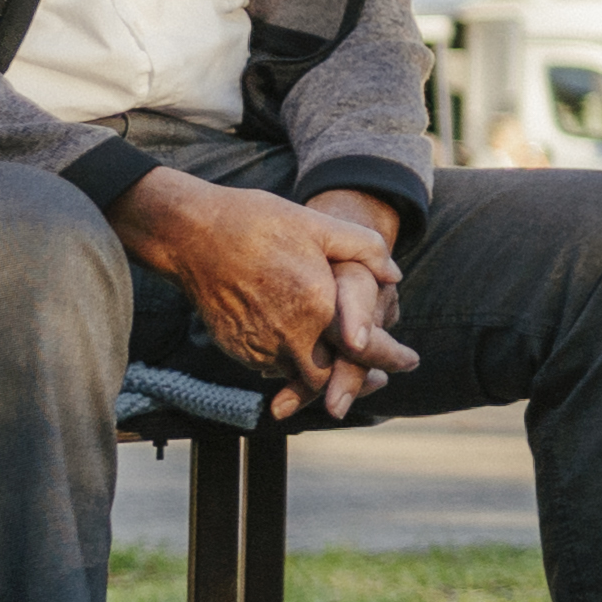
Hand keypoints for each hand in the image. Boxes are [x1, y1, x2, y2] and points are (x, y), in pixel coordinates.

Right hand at [124, 167, 421, 420]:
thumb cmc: (255, 222)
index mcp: (316, 304)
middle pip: (333, 376)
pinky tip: (302, 353)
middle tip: (381, 379)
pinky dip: (291, 366)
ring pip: (300, 376)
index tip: (412, 361)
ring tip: (344, 368)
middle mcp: (289, 334)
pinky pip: (272, 368)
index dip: (392, 358)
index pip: (364, 349)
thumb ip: (363, 249)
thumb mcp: (317, 225)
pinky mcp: (236, 348)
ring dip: (324, 376)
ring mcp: (258, 345)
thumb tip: (394, 274)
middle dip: (359, 379)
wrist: (188, 233)